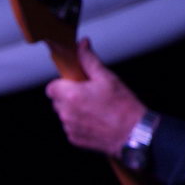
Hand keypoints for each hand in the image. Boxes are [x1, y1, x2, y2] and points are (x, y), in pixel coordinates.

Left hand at [45, 38, 146, 155]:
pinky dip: (79, 122)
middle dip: (68, 96)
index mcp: (71, 95)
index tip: (74, 84)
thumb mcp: (107, 77)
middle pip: (57, 100)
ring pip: (64, 114)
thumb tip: (82, 45)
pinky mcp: (74, 138)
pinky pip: (70, 127)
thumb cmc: (122, 105)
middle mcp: (66, 113)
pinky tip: (95, 120)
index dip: (62, 84)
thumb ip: (89, 60)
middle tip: (89, 95)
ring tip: (95, 108)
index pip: (51, 87)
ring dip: (73, 110)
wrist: (133, 132)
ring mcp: (69, 127)